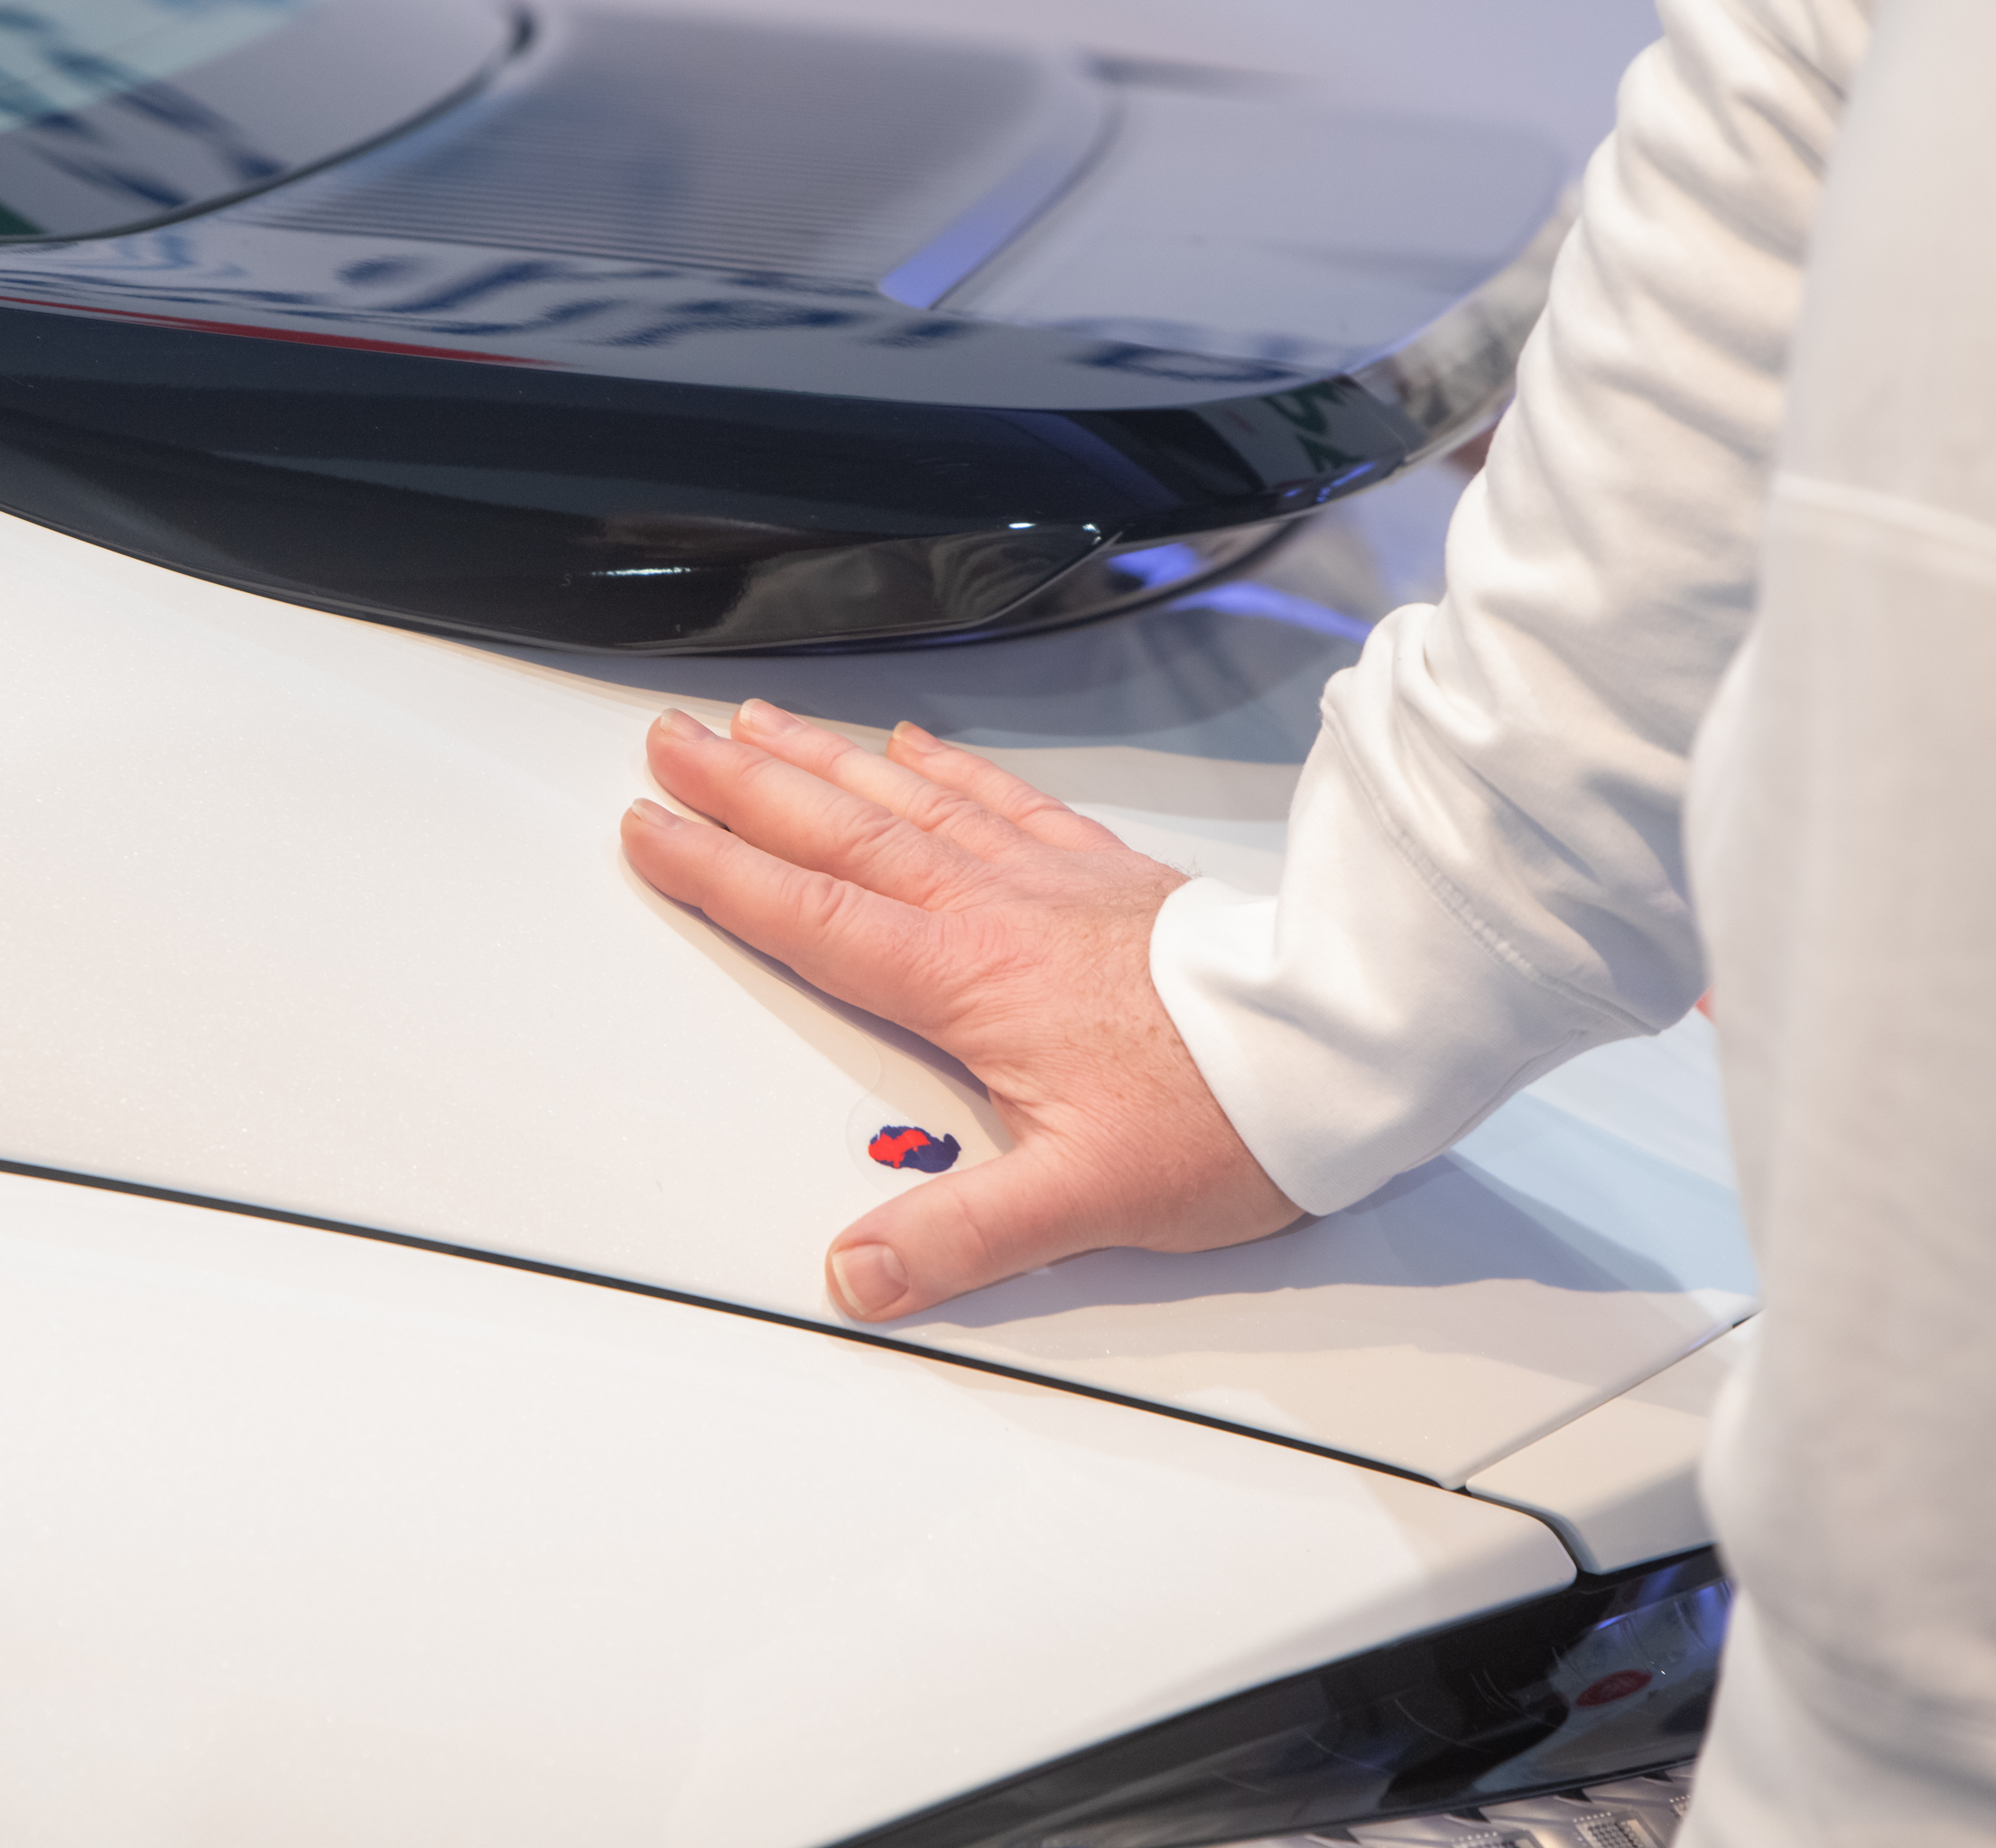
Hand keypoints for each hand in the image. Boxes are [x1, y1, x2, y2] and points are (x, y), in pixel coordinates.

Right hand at [623, 701, 1297, 1321]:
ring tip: (756, 723)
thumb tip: (861, 1273)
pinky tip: (910, 744)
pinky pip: (999, 797)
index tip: (651, 833)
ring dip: (821, 759)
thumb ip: (960, 1236)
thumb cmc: (1228, 1111)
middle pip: (838, 832)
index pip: (810, 916)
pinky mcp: (1101, 870)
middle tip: (671, 743)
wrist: (1343, 1045)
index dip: (718, 873)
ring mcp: (1047, 879)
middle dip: (743, 786)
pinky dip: (944, 766)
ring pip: (905, 799)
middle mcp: (995, 910)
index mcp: (967, 978)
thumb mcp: (1082, 1201)